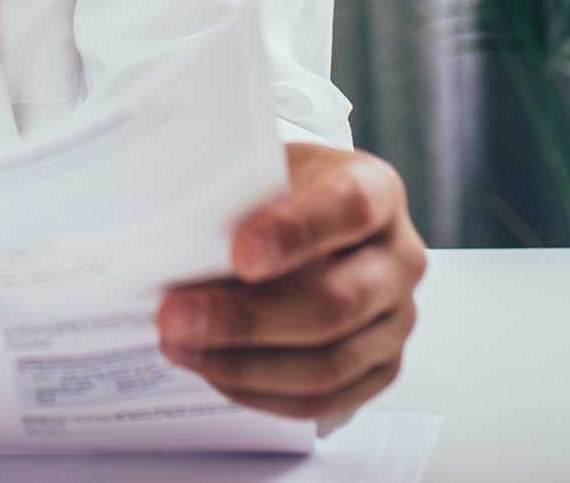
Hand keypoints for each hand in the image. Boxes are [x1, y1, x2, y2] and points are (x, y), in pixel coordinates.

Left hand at [155, 142, 427, 429]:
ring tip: (181, 348)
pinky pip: (328, 398)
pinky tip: (214, 373)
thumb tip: (169, 232)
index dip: (295, 233)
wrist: (305, 219)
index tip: (239, 255)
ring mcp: (397, 317)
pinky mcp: (382, 366)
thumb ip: (232, 195)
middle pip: (337, 301)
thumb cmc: (275, 192)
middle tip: (174, 317)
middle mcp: (400, 256)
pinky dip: (265, 393)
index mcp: (374, 188)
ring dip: (245, 366)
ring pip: (330, 361)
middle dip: (246, 319)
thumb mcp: (258, 170)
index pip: (350, 207)